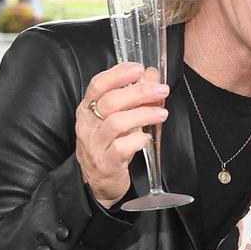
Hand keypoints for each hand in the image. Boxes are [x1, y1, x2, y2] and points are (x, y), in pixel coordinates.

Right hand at [75, 63, 168, 207]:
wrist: (99, 181)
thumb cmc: (110, 143)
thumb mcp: (118, 117)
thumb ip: (133, 96)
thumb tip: (152, 74)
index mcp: (88, 109)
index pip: (97, 85)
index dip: (118, 74)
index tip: (139, 68)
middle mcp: (88, 125)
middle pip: (111, 102)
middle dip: (139, 93)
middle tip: (162, 90)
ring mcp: (95, 144)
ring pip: (117, 123)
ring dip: (144, 115)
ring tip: (162, 114)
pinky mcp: (106, 163)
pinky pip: (122, 147)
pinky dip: (138, 139)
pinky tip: (148, 137)